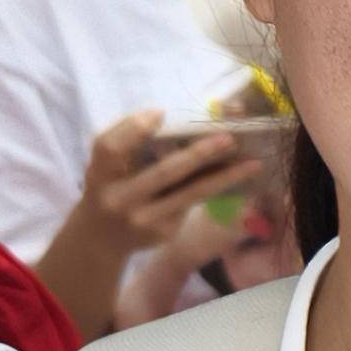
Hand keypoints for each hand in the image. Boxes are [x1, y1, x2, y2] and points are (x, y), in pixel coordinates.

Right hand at [75, 109, 252, 252]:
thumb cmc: (110, 185)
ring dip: (224, 177)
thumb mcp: (105, 165)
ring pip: (190, 193)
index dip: (134, 129)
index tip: (161, 113)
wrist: (103, 237)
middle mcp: (118, 199)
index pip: (110, 148)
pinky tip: (238, 175)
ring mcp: (144, 219)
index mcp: (99, 173)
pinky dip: (216, 186)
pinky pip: (194, 202)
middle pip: (163, 173)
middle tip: (228, 138)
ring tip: (251, 163)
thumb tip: (164, 117)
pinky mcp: (164, 232)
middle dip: (199, 155)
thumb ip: (127, 141)